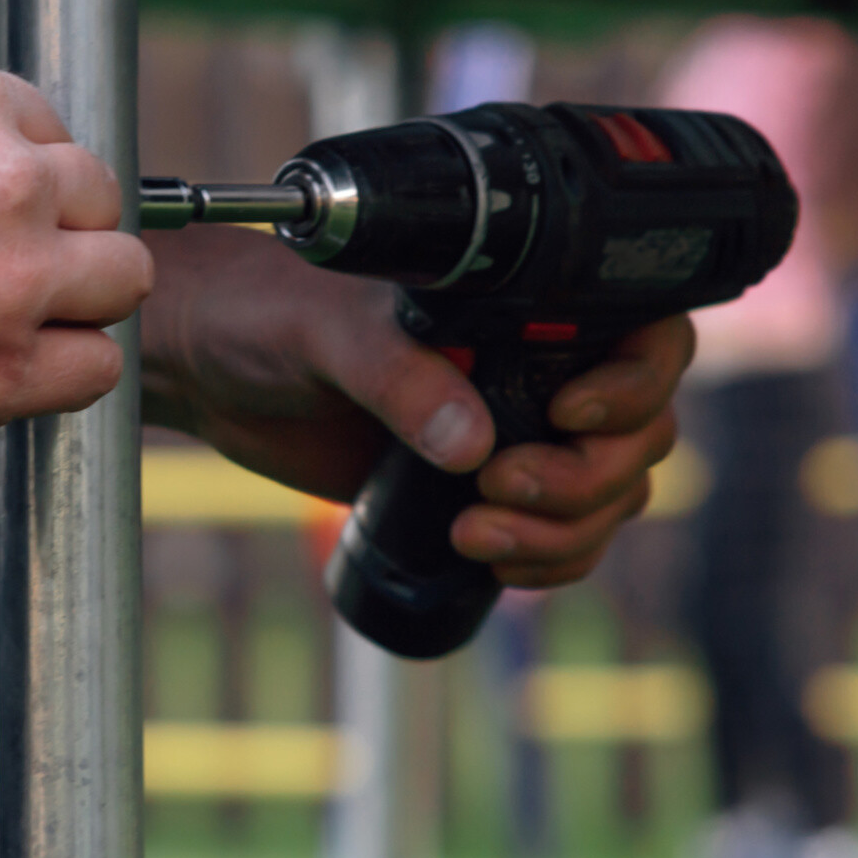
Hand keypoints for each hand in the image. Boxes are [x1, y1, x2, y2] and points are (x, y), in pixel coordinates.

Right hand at [0, 53, 153, 474]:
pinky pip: (96, 367)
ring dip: (75, 303)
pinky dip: (62, 373)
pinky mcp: (2, 370)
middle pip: (101, 201)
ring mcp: (11, 276)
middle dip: (59, 235)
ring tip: (6, 322)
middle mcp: (0, 175)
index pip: (54, 132)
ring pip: (120, 280)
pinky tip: (4, 371)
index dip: (24, 181)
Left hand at [140, 227, 690, 588]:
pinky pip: (565, 534)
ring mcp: (519, 425)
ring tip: (475, 534)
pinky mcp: (485, 485)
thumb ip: (397, 377)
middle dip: (586, 476)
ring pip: (610, 492)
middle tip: (495, 486)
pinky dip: (548, 558)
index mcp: (523, 296)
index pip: (644, 333)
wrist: (212, 368)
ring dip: (567, 529)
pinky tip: (492, 560)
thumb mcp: (326, 333)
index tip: (568, 413)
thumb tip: (472, 445)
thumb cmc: (265, 314)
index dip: (633, 383)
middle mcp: (538, 358)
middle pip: (639, 430)